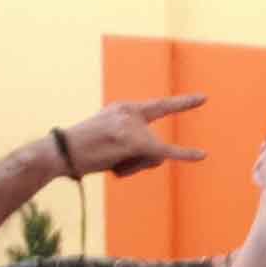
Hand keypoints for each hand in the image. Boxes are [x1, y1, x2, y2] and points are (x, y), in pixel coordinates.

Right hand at [56, 94, 207, 178]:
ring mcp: (133, 126)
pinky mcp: (135, 142)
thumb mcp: (108, 138)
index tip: (203, 98)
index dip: (182, 103)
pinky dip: (185, 154)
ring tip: (109, 163)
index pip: (158, 106)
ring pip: (152, 156)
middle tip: (122, 160)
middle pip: (154, 143)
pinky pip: (165, 152)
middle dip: (141, 161)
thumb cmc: (82, 151)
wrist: (62, 153)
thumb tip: (158, 157)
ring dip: (134, 168)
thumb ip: (132, 141)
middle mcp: (130, 113)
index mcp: (124, 109)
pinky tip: (202, 155)